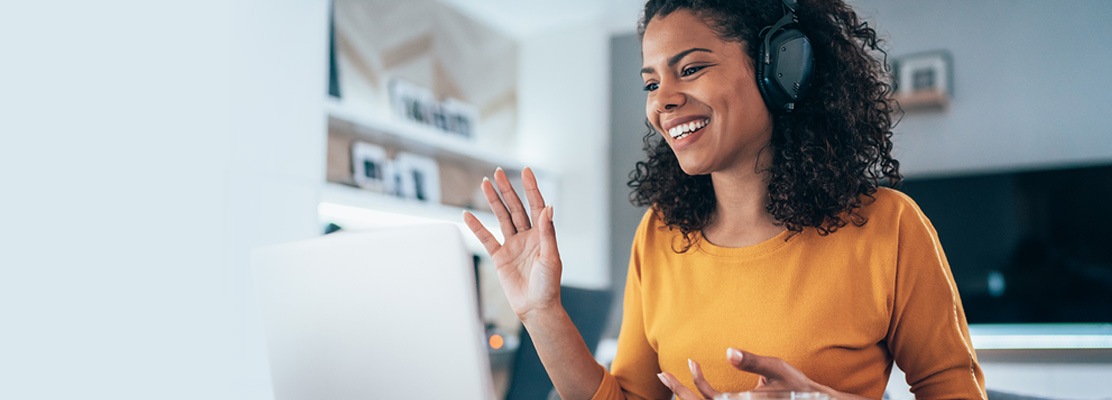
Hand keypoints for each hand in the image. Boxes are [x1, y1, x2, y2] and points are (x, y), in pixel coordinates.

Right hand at [462, 167, 561, 321]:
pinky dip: (477, 227)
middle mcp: (527, 237)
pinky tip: (468, 215)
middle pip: (515, 207)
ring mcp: (513, 245)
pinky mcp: (500, 257)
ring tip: (484, 183)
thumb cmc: (548, 286)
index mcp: (542, 235)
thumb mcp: (550, 258)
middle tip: (498, 172)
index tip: (526, 171)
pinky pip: (486, 239)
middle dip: (507, 189)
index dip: (531, 188)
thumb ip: (547, 232)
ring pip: (501, 218)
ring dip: (493, 201)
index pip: (536, 206)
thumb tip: (548, 208)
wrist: (536, 308)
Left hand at [658, 348, 866, 398]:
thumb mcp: (776, 368)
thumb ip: (752, 362)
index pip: (708, 398)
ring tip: (670, 378)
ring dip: (687, 394)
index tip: (688, 361)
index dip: (693, 383)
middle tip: (661, 375)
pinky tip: (698, 379)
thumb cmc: (797, 386)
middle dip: (679, 391)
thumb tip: (728, 351)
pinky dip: (703, 393)